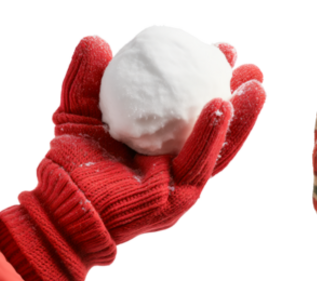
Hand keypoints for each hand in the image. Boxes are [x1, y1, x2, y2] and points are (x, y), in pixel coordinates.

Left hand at [44, 34, 266, 245]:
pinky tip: (222, 105)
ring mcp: (183, 180)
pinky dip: (212, 134)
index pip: (194, 104)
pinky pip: (200, 162)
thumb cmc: (70, 162)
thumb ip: (86, 78)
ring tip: (256, 87)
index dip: (210, 77)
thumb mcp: (77, 110)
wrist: (60, 205)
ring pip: (221, 145)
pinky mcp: (180, 198)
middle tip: (254, 69)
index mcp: (165, 137)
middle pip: (219, 125)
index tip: (221, 49)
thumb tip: (98, 40)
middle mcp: (180, 158)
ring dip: (243, 115)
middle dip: (241, 96)